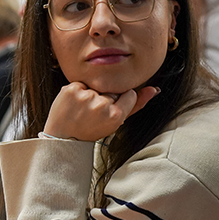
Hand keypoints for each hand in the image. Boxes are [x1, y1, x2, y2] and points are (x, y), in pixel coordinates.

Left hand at [43, 82, 159, 141]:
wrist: (63, 137)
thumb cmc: (92, 129)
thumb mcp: (116, 122)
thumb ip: (137, 105)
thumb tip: (155, 89)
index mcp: (115, 115)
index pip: (129, 94)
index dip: (120, 100)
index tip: (110, 109)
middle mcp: (101, 105)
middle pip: (112, 90)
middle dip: (104, 97)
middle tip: (92, 112)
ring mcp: (85, 97)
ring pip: (97, 85)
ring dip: (90, 93)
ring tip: (82, 109)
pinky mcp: (71, 89)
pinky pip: (81, 82)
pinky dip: (78, 90)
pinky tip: (74, 103)